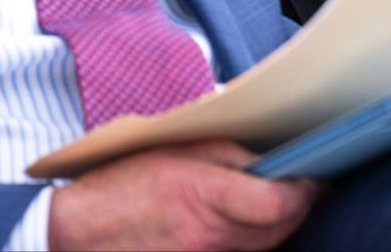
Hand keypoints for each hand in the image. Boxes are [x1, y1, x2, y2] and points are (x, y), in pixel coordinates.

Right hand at [47, 140, 322, 250]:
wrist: (76, 231)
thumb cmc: (121, 183)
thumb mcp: (174, 149)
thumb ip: (227, 153)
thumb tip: (271, 158)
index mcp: (203, 195)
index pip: (278, 203)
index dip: (305, 191)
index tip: (314, 177)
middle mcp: (208, 235)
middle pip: (279, 230)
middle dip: (298, 207)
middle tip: (304, 186)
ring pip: (263, 248)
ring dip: (277, 226)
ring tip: (278, 202)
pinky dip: (250, 244)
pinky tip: (246, 226)